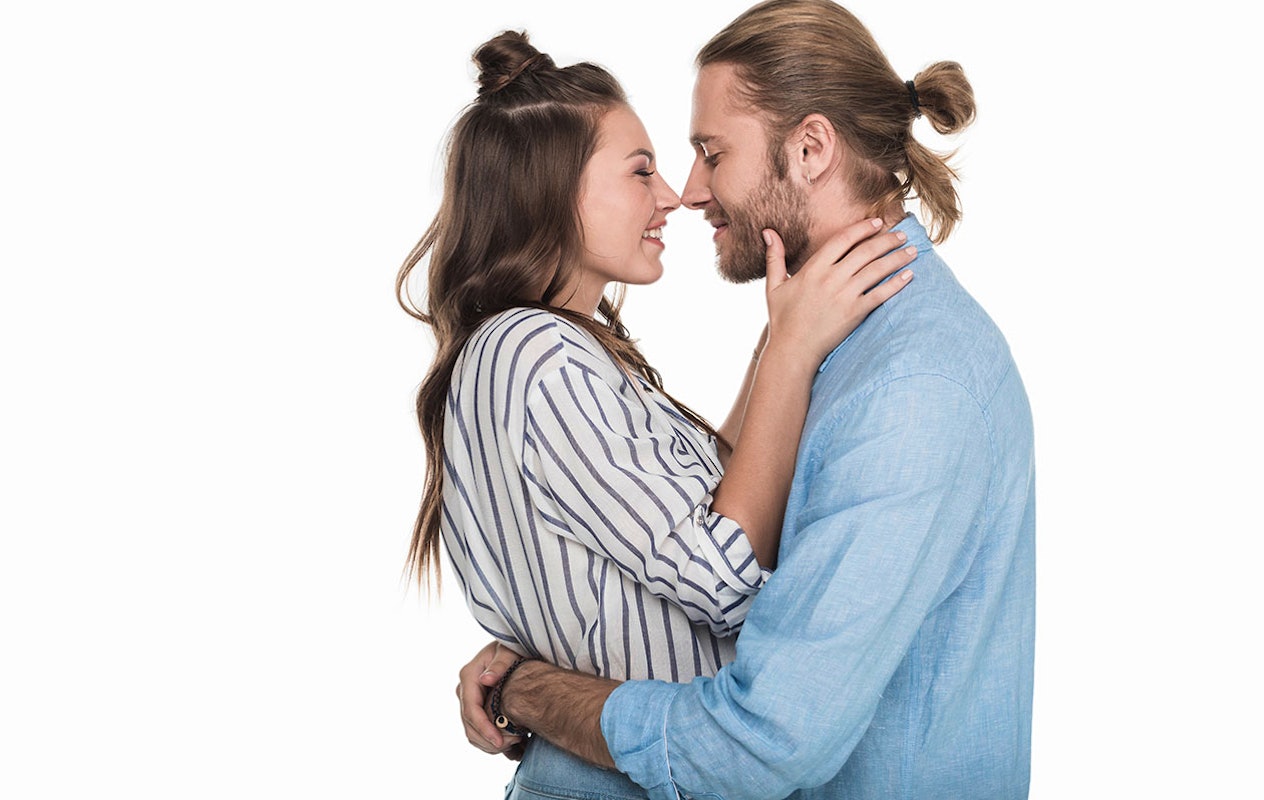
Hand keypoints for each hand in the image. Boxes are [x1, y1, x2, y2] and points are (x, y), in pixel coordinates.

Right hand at [456, 641, 526, 759]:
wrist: (515, 648)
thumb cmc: (514, 648)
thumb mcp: (509, 651)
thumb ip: (500, 664)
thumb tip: (486, 679)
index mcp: (469, 675)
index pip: (470, 709)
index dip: (484, 729)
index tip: (499, 742)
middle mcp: (465, 689)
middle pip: (469, 724)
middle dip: (488, 740)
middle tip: (513, 747)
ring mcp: (469, 699)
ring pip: (471, 731)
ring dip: (489, 744)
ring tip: (514, 747)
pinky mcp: (476, 707)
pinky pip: (477, 730)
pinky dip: (490, 741)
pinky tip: (510, 745)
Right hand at [763, 218, 914, 365]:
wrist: (793, 350)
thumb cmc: (782, 319)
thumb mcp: (774, 286)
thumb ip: (774, 257)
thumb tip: (768, 232)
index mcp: (813, 269)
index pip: (842, 239)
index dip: (862, 228)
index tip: (877, 222)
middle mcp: (831, 278)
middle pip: (865, 251)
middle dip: (887, 240)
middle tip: (902, 234)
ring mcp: (844, 295)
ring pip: (876, 270)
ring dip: (897, 258)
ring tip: (912, 251)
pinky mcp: (855, 313)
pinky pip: (880, 294)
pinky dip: (896, 284)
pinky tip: (909, 276)